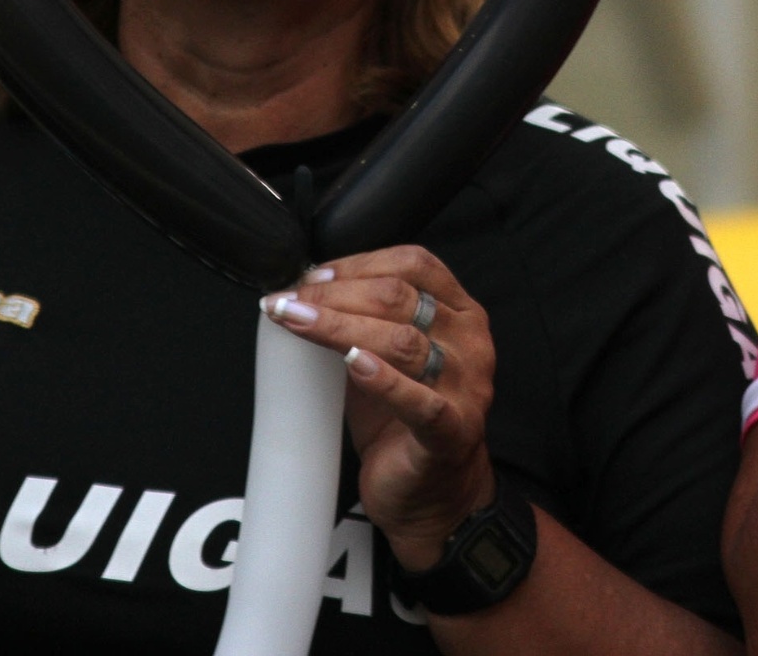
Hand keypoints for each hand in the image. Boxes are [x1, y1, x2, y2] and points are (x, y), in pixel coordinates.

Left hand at [262, 245, 496, 568]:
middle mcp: (470, 342)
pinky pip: (419, 401)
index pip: (414, 264)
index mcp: (461, 312)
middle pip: (401, 297)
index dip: (358, 263)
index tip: (310, 277)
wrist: (434, 495)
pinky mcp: (452, 430)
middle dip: (335, 294)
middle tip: (287, 301)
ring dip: (340, 327)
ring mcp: (466, 386)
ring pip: (402, 340)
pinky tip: (352, 363)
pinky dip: (383, 380)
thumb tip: (304, 293)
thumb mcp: (385, 358)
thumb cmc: (405, 422)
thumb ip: (362, 323)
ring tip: (296, 322)